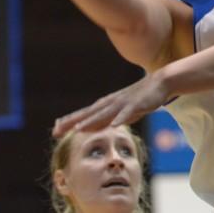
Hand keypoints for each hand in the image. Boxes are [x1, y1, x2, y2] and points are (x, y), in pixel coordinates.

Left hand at [52, 72, 171, 137]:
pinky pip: (127, 114)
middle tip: (56, 130)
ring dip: (91, 122)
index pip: (84, 115)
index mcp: (106, 106)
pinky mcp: (136, 105)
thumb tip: (91, 128)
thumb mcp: (119, 112)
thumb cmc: (138, 99)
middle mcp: (110, 103)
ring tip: (78, 129)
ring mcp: (122, 104)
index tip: (54, 129)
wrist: (159, 83)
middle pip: (88, 115)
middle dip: (72, 123)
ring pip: (104, 114)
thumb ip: (106, 120)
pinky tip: (114, 126)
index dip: (70, 122)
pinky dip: (120, 119)